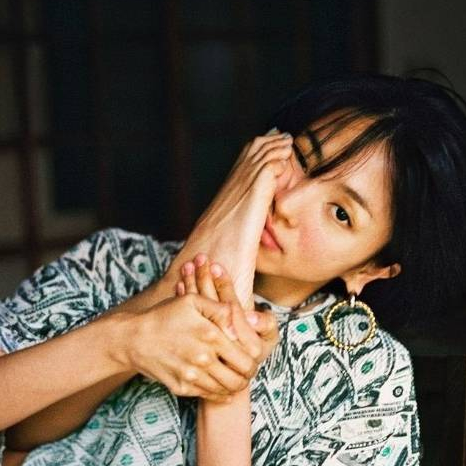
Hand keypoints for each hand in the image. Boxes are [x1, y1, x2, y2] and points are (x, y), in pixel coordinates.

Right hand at [112, 291, 262, 402]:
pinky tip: (219, 386)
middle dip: (246, 377)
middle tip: (245, 371)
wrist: (132, 339)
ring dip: (233, 386)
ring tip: (232, 377)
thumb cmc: (164, 316)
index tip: (251, 359)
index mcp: (211, 336)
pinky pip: (208, 396)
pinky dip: (218, 394)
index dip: (254, 362)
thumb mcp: (192, 302)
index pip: (247, 360)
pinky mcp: (181, 388)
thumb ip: (221, 309)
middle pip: (239, 380)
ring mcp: (191, 376)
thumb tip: (240, 326)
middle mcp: (203, 359)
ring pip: (225, 391)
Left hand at [165, 130, 292, 309]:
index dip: (272, 170)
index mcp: (236, 234)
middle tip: (289, 137)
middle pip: (249, 175)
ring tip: (275, 137)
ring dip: (258, 155)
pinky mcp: (212, 213)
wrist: (176, 288)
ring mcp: (216, 213)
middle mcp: (225, 217)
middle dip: (269, 154)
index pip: (255, 193)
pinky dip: (246, 165)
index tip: (288, 153)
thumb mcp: (231, 310)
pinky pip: (232, 182)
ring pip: (239, 175)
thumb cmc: (209, 297)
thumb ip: (247, 319)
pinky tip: (254, 153)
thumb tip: (263, 328)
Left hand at [176, 253, 278, 366]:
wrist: (230, 379)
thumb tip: (251, 317)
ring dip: (191, 286)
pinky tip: (179, 285)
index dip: (224, 287)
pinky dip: (182, 300)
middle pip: (211, 305)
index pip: (232, 309)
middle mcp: (223, 343)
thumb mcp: (269, 336)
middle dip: (204, 280)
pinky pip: (188, 319)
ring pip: (197, 309)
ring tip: (188, 266)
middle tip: (200, 259)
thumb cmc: (254, 349)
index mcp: (243, 341)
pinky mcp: (195, 344)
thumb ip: (265, 324)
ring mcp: (207, 344)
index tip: (217, 267)